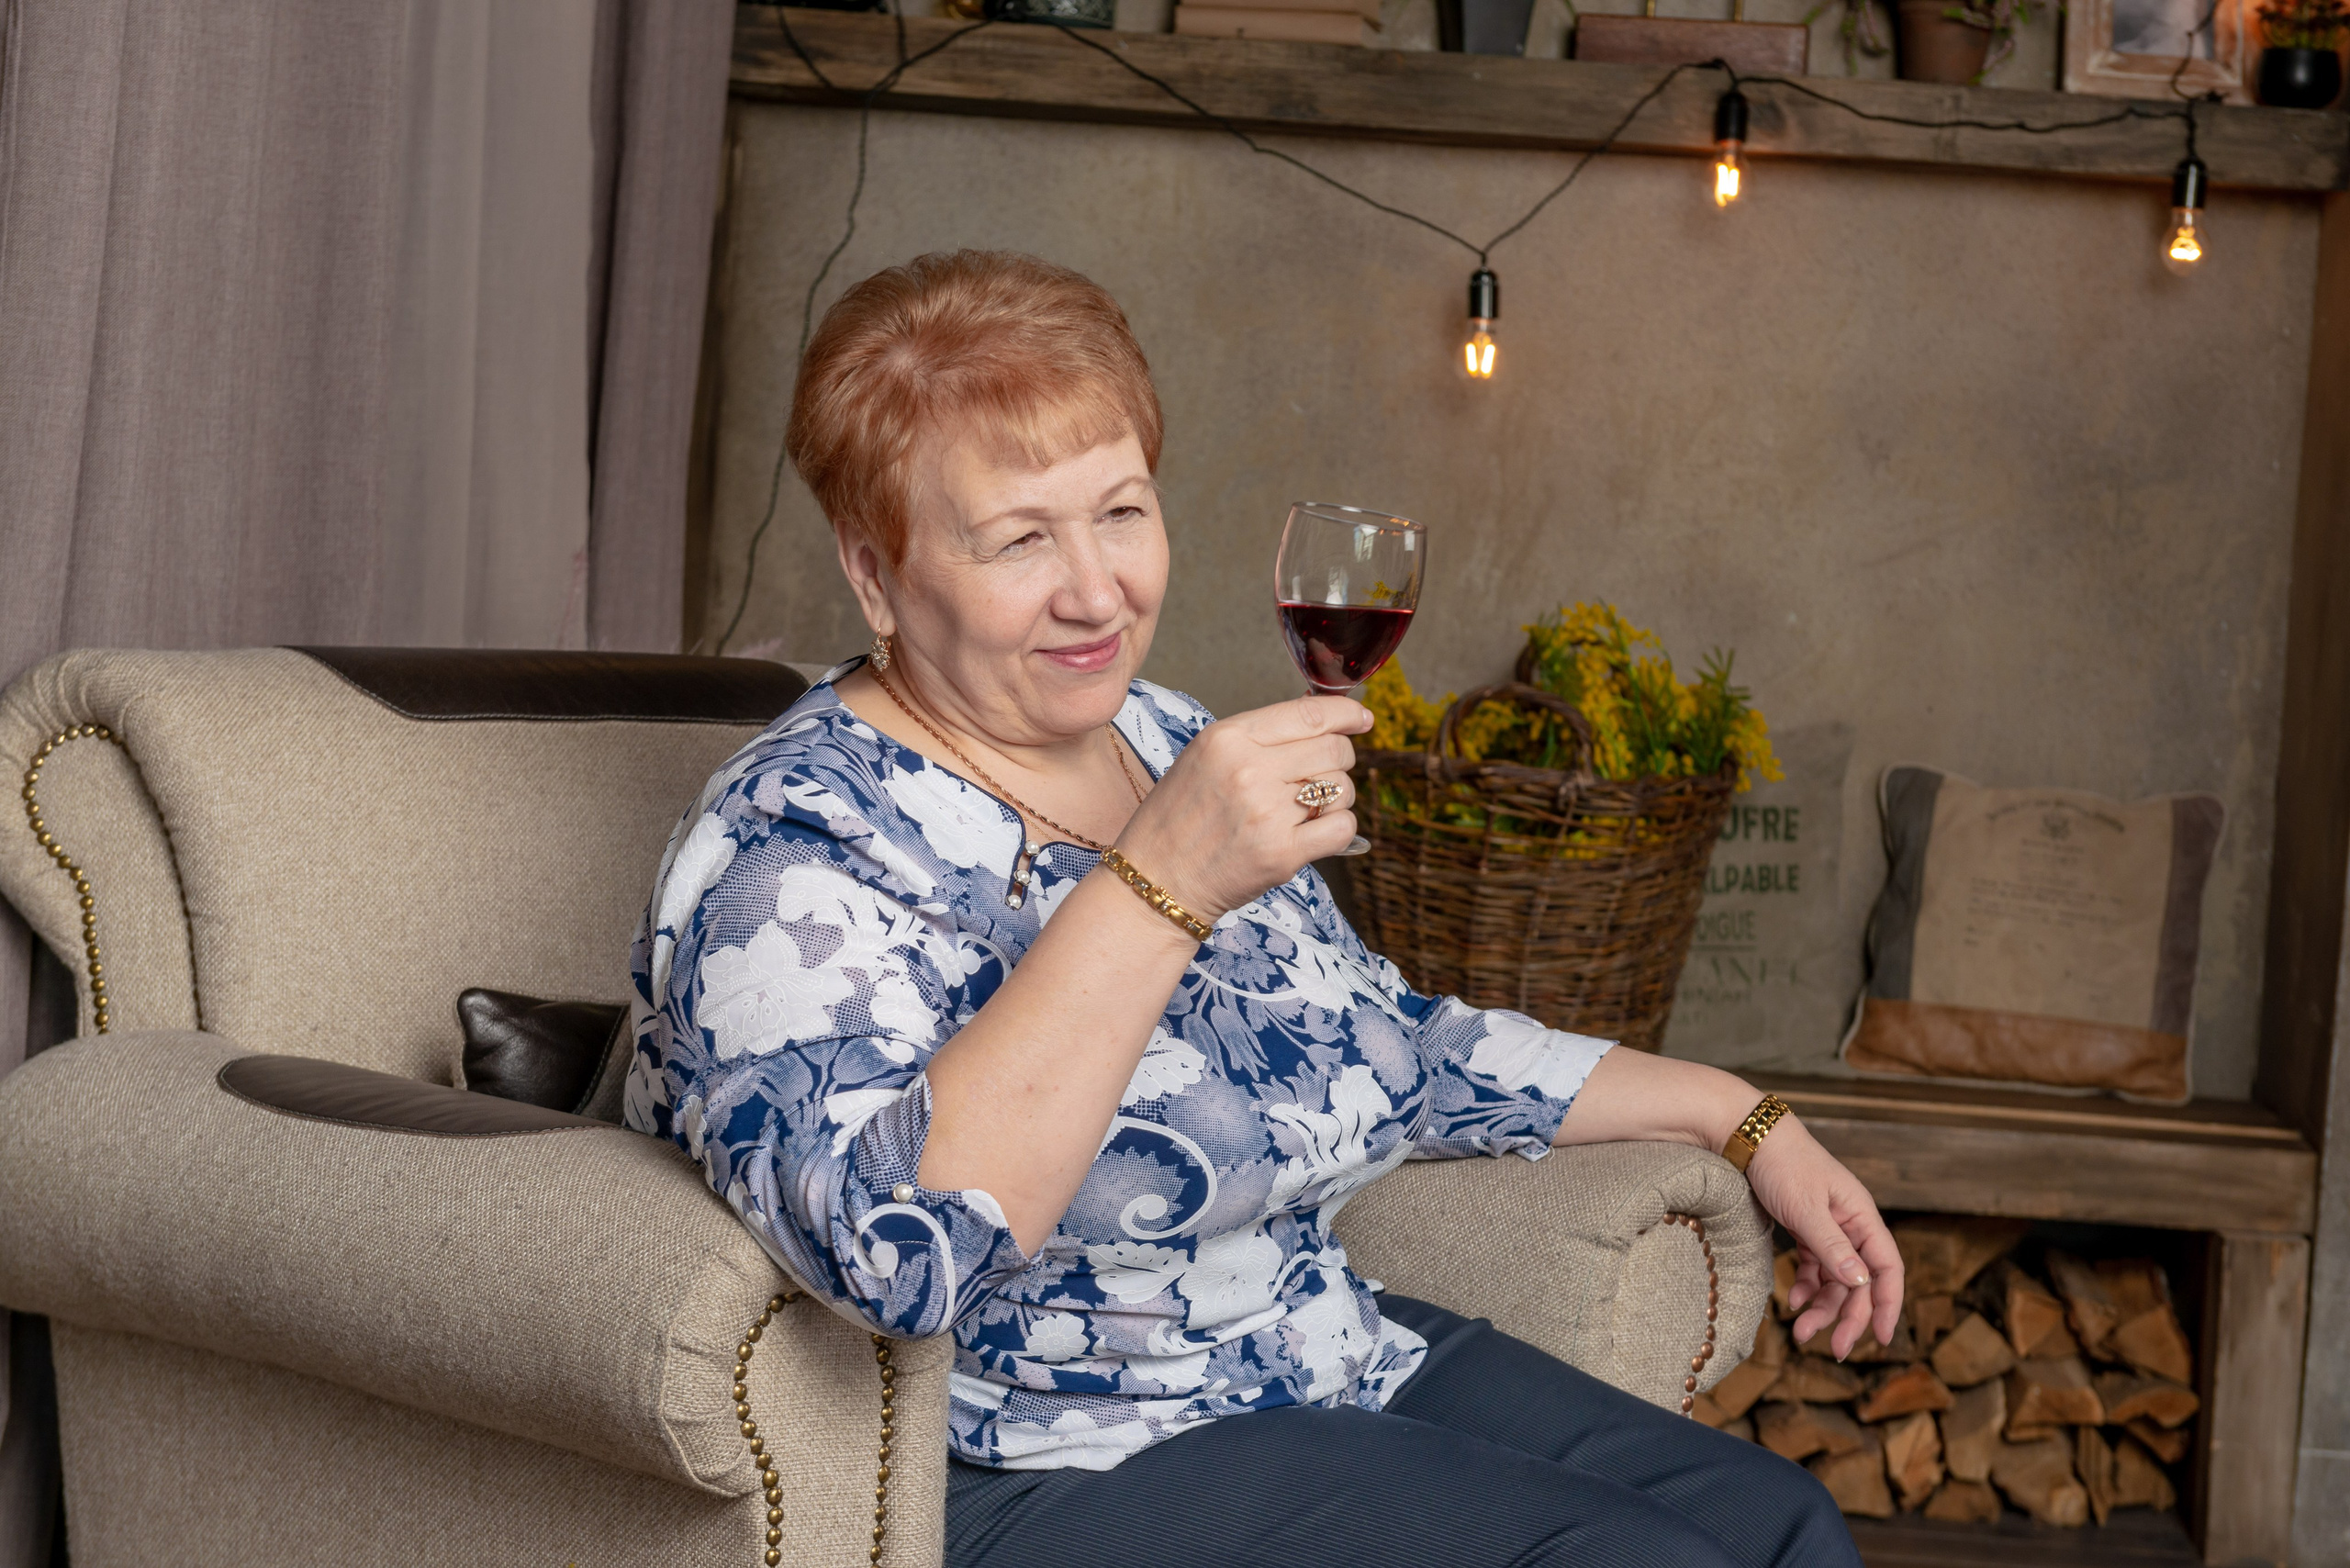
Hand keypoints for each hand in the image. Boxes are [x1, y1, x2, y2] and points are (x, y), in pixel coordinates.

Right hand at [1114, 695, 1370, 921]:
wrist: (1155, 879)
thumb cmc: (1179, 818)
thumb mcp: (1205, 757)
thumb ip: (1259, 737)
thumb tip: (1323, 717)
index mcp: (1227, 738)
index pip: (1309, 713)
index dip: (1346, 713)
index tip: (1361, 719)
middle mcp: (1248, 769)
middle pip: (1334, 749)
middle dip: (1338, 761)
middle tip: (1318, 777)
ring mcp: (1266, 812)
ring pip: (1342, 788)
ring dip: (1335, 799)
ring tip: (1304, 811)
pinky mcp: (1281, 853)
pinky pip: (1343, 828)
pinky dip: (1337, 830)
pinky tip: (1313, 834)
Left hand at [1741, 1118, 1903, 1359]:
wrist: (1747, 1135)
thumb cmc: (1782, 1164)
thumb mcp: (1806, 1208)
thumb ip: (1833, 1247)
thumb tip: (1861, 1283)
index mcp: (1861, 1217)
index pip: (1888, 1268)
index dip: (1889, 1304)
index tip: (1881, 1339)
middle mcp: (1851, 1225)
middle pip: (1861, 1281)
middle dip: (1850, 1318)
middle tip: (1836, 1351)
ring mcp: (1829, 1228)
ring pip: (1836, 1280)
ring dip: (1823, 1309)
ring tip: (1800, 1333)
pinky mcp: (1806, 1229)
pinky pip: (1816, 1268)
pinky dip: (1807, 1288)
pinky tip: (1793, 1303)